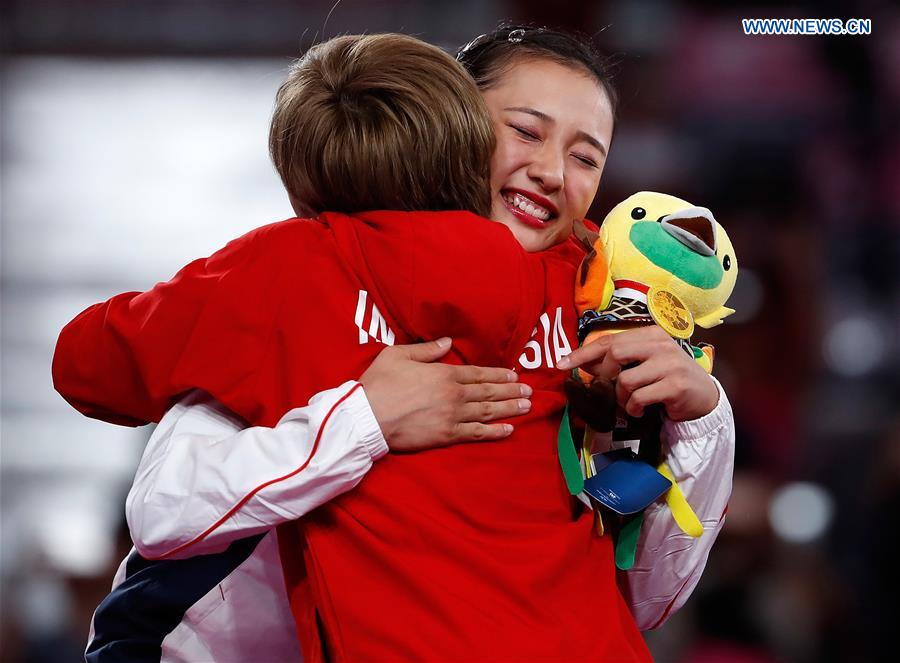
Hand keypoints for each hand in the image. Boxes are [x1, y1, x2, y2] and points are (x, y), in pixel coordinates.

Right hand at [359, 338, 530, 450]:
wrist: (367, 417)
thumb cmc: (379, 384)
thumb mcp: (398, 355)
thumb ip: (426, 349)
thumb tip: (446, 341)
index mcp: (443, 373)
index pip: (478, 373)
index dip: (498, 375)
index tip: (514, 375)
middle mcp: (453, 394)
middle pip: (488, 392)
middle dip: (511, 391)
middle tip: (528, 391)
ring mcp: (452, 416)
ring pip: (488, 412)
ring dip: (509, 409)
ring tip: (526, 407)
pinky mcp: (446, 436)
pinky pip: (476, 434)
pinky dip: (494, 432)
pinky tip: (509, 430)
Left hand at [557, 326, 717, 421]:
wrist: (703, 397)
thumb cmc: (666, 378)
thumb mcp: (643, 363)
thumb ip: (617, 359)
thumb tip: (582, 362)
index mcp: (650, 334)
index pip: (609, 339)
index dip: (583, 352)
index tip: (562, 364)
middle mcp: (661, 344)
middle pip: (616, 353)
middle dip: (604, 375)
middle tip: (608, 390)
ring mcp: (670, 363)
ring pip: (625, 380)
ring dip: (621, 398)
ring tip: (630, 404)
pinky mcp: (675, 385)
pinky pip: (640, 397)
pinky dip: (634, 408)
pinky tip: (640, 410)